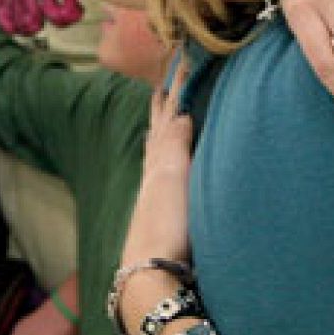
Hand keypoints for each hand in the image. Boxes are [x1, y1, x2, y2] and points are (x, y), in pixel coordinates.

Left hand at [121, 63, 194, 266]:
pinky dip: (169, 154)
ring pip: (161, 148)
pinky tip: (169, 162)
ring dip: (165, 125)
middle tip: (168, 76)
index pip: (168, 113)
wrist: (152, 276)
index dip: (175, 86)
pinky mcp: (168, 214)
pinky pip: (167, 170)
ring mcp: (159, 194)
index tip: (181, 58)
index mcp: (158, 160)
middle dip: (164, 101)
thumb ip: (175, 143)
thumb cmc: (165, 228)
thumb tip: (180, 112)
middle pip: (159, 128)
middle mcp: (155, 173)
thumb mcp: (172, 179)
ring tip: (166, 110)